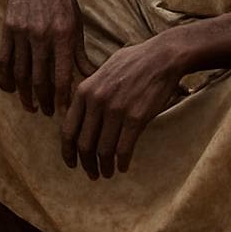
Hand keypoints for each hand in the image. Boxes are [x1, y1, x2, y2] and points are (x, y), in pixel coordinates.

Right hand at [0, 0, 96, 116]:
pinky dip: (5, 78)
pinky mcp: (8, 28)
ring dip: (25, 94)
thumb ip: (80, 53)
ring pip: (21, 72)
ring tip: (31, 106)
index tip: (64, 112)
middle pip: (40, 78)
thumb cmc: (62, 0)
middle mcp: (43, 35)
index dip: (62, 98)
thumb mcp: (77, 24)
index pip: (62, 75)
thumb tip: (91, 77)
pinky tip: (10, 89)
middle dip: (44, 100)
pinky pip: (4, 59)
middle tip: (48, 113)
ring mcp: (23, 31)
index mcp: (64, 35)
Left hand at [60, 36, 186, 178]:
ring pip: (103, 150)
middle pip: (84, 144)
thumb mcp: (102, 71)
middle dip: (86, 164)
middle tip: (91, 174)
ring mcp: (115, 110)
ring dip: (104, 167)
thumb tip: (81, 114)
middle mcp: (96, 101)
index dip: (68, 151)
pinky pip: (123, 148)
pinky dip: (121, 162)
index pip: (68, 129)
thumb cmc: (134, 62)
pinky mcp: (135, 118)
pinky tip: (123, 168)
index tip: (72, 163)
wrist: (162, 57)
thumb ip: (90, 92)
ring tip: (107, 174)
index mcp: (84, 90)